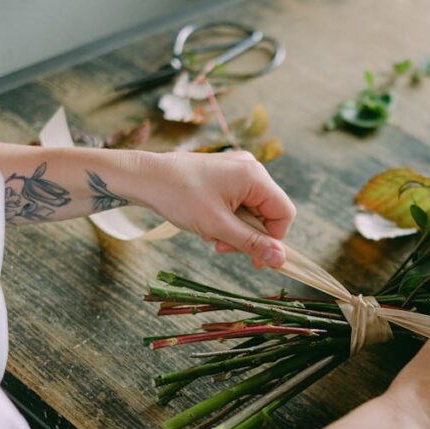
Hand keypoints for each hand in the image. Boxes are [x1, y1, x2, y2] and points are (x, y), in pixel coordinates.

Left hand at [148, 151, 295, 267]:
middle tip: (222, 247)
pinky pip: (239, 201)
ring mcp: (237, 169)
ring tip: (211, 234)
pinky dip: (227, 218)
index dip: (273, 239)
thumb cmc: (180, 197)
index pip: (284, 213)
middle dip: (248, 235)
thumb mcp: (218, 226)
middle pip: (267, 212)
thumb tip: (281, 260)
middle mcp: (251, 168)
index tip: (253, 258)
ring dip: (235, 229)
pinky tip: (207, 223)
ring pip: (252, 209)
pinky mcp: (225, 173)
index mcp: (255, 176)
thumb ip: (252, 243)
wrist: (145, 177)